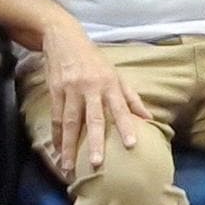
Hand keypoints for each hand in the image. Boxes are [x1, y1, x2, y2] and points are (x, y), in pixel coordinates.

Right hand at [28, 32, 151, 177]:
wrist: (63, 37)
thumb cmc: (93, 59)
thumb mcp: (115, 73)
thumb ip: (131, 98)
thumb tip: (149, 119)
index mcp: (109, 83)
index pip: (121, 108)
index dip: (126, 126)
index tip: (131, 145)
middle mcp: (91, 87)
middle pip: (93, 119)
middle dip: (95, 142)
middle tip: (96, 163)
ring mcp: (71, 90)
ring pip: (70, 122)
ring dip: (69, 146)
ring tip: (68, 166)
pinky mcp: (55, 91)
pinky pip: (56, 117)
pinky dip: (57, 135)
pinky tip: (58, 150)